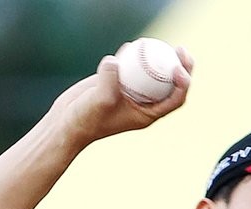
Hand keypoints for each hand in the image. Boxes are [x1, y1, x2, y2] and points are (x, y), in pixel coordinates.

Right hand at [0, 44, 192, 208]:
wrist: (67, 123)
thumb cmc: (85, 119)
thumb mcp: (99, 101)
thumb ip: (109, 82)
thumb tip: (115, 60)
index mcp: (147, 114)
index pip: (175, 99)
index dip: (183, 82)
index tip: (179, 68)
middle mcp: (143, 103)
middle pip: (170, 83)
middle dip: (181, 66)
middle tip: (180, 49)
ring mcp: (131, 91)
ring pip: (152, 72)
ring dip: (158, 57)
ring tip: (159, 43)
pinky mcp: (118, 81)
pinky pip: (133, 65)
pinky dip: (135, 54)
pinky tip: (131, 46)